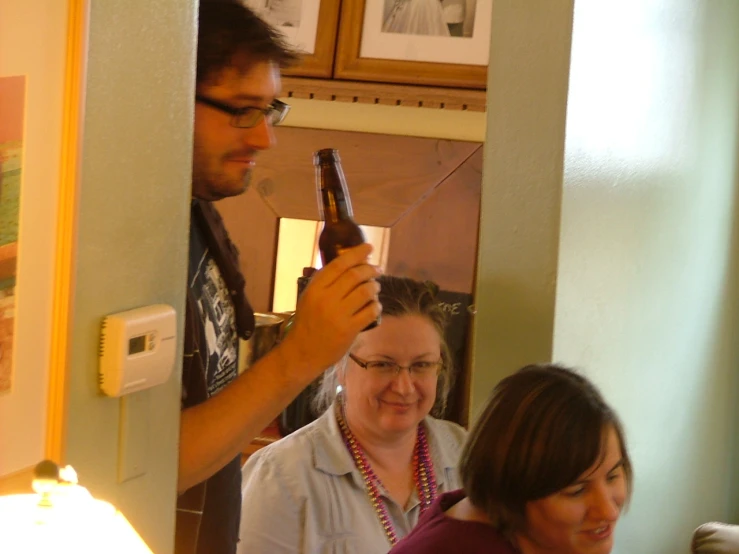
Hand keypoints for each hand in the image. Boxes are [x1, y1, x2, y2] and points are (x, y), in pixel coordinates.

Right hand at [278, 243, 380, 376]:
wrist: (303, 352)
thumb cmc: (307, 322)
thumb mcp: (309, 297)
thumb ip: (325, 281)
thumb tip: (348, 262)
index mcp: (316, 288)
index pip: (340, 264)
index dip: (357, 253)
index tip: (369, 248)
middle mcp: (327, 298)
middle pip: (356, 275)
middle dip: (371, 269)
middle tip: (377, 270)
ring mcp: (339, 314)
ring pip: (366, 292)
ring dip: (375, 287)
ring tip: (375, 288)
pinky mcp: (350, 329)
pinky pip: (371, 311)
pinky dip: (376, 306)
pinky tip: (375, 306)